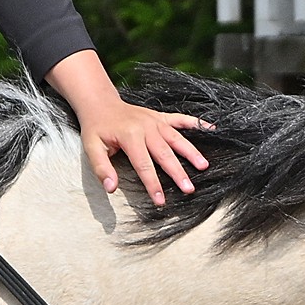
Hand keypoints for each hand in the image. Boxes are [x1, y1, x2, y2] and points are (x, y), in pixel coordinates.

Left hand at [79, 98, 212, 206]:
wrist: (101, 103)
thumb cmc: (97, 129)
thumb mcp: (91, 149)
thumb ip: (102, 169)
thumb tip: (111, 188)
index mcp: (130, 137)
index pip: (144, 165)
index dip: (153, 184)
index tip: (161, 201)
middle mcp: (146, 128)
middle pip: (165, 154)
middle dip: (178, 173)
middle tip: (189, 189)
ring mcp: (155, 121)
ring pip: (177, 138)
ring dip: (191, 152)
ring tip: (204, 166)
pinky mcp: (161, 117)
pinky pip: (181, 119)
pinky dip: (197, 123)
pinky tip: (212, 129)